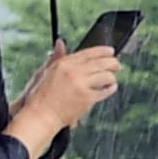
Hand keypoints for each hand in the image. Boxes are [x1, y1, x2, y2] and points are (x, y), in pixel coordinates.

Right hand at [6, 40, 121, 156]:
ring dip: (112, 77)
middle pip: (101, 63)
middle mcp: (73, 72)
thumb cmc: (40, 96)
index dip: (102, 51)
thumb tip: (60, 43)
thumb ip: (56, 57)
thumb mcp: (44, 72)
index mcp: (63, 64)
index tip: (110, 51)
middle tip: (117, 65)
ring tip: (112, 79)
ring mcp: (81, 85)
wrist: (41, 115)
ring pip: (106, 76)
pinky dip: (110, 89)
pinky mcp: (87, 98)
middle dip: (113, 63)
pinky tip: (111, 88)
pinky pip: (105, 91)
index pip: (88, 53)